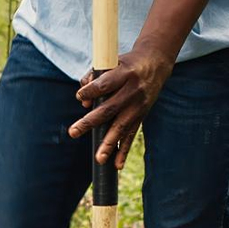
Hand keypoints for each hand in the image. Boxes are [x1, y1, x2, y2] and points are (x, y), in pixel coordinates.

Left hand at [68, 44, 174, 167]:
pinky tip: (117, 165)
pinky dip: (124, 150)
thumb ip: (92, 78)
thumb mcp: (110, 63)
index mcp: (124, 73)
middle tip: (73, 132)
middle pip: (109, 109)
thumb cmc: (124, 64)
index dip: (90, 91)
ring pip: (122, 126)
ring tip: (99, 158)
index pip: (104, 85)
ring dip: (109, 144)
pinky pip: (131, 135)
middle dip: (90, 122)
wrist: (155, 63)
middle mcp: (133, 91)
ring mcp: (139, 105)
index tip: (79, 97)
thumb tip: (83, 101)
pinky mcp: (142, 115)